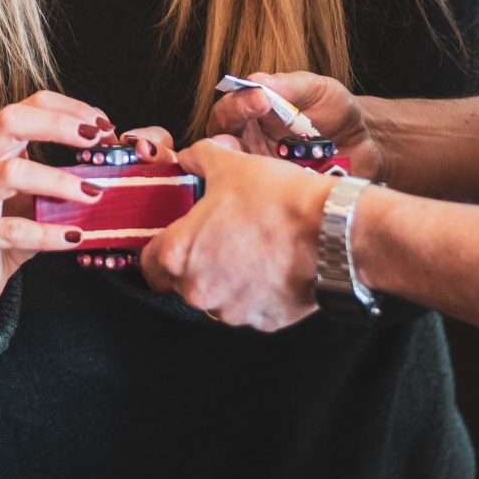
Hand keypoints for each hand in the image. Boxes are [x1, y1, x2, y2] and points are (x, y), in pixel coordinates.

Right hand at [0, 91, 110, 335]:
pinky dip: (48, 233)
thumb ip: (58, 178)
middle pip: (12, 121)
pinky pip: (11, 229)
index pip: (29, 105)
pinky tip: (74, 237)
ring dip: (59, 180)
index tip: (103, 126)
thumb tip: (108, 165)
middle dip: (59, 125)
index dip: (69, 108)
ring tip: (93, 194)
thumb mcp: (31, 196)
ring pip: (11, 172)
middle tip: (97, 141)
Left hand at [141, 135, 329, 331]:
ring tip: (251, 250)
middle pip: (182, 283)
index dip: (160, 248)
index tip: (174, 239)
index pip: (148, 264)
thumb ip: (200, 159)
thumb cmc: (276, 200)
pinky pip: (251, 308)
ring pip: (217, 297)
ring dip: (227, 279)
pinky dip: (257, 292)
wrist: (329, 231)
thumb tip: (190, 156)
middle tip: (220, 238)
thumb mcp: (231, 166)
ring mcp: (232, 311)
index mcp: (179, 254)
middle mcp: (199, 291)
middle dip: (197, 263)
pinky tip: (272, 267)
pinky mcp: (264, 322)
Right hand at [206, 70, 381, 183]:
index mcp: (251, 115)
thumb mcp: (317, 89)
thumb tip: (256, 81)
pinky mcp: (278, 197)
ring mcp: (261, 174)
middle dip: (232, 140)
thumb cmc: (334, 111)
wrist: (363, 142)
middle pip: (221, 147)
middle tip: (256, 136)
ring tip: (273, 162)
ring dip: (250, 171)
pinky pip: (265, 200)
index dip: (238, 105)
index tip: (261, 100)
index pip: (227, 112)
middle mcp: (248, 145)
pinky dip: (274, 194)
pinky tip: (292, 185)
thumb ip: (290, 85)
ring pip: (238, 177)